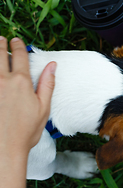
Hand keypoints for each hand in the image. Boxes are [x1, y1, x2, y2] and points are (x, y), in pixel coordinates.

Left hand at [0, 37, 55, 157]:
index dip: (18, 46)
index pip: (20, 56)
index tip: (17, 40)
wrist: (4, 148)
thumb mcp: (43, 108)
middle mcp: (3, 81)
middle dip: (0, 44)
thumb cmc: (25, 131)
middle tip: (0, 39)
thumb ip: (47, 84)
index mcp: (22, 83)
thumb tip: (52, 65)